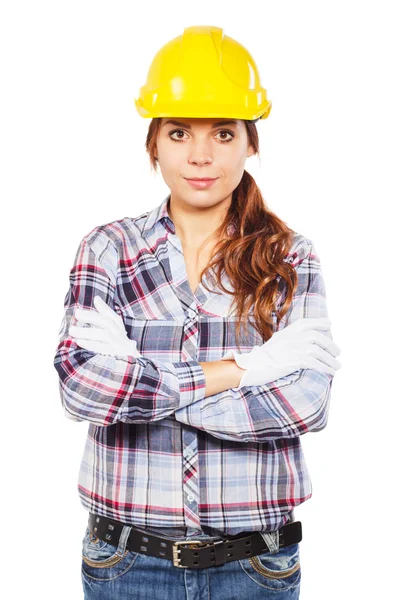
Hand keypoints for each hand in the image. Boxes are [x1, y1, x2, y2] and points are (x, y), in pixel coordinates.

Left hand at [69, 296, 141, 358]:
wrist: (131, 374)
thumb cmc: (117, 352)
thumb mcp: (113, 335)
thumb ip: (105, 318)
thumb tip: (97, 298)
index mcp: (121, 333)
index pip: (114, 318)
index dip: (105, 308)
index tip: (96, 299)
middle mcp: (122, 338)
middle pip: (108, 324)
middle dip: (92, 317)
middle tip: (77, 314)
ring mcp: (120, 348)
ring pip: (105, 335)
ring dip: (87, 332)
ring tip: (72, 330)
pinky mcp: (116, 359)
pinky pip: (102, 349)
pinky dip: (91, 345)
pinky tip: (80, 342)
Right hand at [221, 317, 340, 387]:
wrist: (250, 366)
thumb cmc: (261, 359)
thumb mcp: (275, 343)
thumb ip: (288, 340)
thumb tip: (303, 343)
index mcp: (286, 331)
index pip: (307, 323)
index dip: (320, 323)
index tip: (330, 325)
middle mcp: (291, 337)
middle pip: (316, 337)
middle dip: (330, 345)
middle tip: (338, 353)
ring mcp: (292, 348)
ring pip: (318, 350)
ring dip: (330, 359)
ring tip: (337, 366)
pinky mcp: (293, 360)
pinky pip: (314, 363)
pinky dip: (325, 367)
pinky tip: (330, 372)